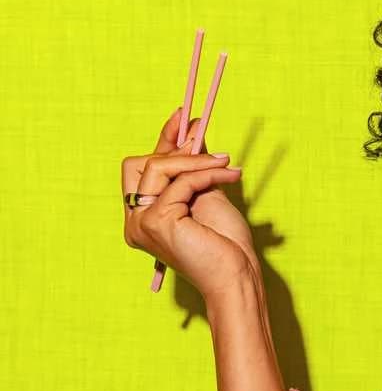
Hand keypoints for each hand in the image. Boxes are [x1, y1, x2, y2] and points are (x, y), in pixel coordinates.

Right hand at [121, 108, 255, 299]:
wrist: (236, 273)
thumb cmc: (225, 242)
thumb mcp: (207, 193)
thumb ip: (193, 167)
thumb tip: (192, 130)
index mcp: (143, 216)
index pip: (143, 170)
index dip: (163, 141)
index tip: (183, 117)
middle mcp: (134, 221)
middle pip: (138, 165)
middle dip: (174, 151)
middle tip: (206, 145)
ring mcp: (140, 223)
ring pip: (157, 169)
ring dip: (196, 161)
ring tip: (227, 166)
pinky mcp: (156, 222)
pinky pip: (180, 183)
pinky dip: (206, 175)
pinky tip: (230, 175)